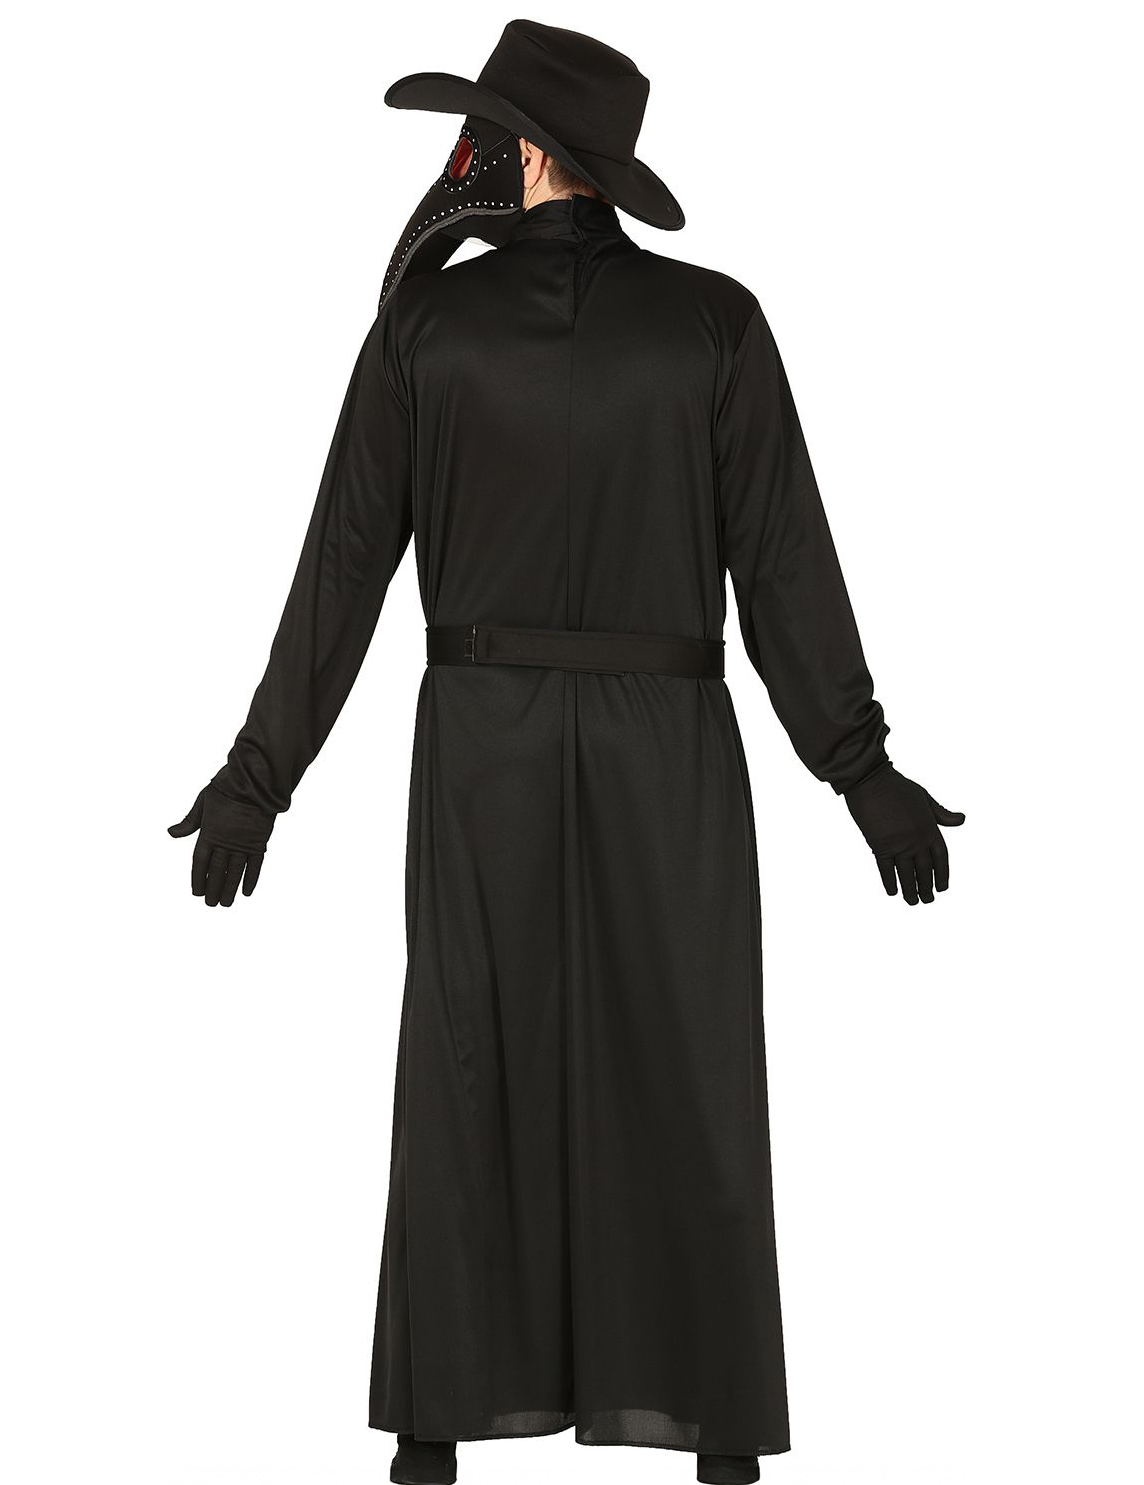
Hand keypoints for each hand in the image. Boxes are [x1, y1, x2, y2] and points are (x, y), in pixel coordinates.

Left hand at [168, 783, 274, 906]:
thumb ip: (189, 821)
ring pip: (235, 872)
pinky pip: (256, 865)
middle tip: (211, 904)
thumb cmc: (226, 787)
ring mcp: (244, 843)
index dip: (198, 879)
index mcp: (209, 833)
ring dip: (230, 889)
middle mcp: (226, 842)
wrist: (254, 779)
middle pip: (218, 871)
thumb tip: (171, 834)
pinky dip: (252, 879)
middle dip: (214, 889)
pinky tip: (247, 892)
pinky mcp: (260, 841)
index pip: (200, 863)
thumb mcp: (202, 801)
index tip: (196, 892)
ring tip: (226, 904)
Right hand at [844, 762, 964, 905]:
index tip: (942, 888)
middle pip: (925, 871)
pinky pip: (887, 870)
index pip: (941, 859)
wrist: (871, 781)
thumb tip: (962, 819)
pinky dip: (890, 882)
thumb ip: (942, 814)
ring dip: (911, 891)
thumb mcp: (925, 798)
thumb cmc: (898, 787)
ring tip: (912, 902)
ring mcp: (899, 844)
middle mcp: (917, 840)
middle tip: (927, 900)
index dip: (942, 876)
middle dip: (927, 888)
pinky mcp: (880, 846)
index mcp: (930, 829)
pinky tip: (893, 892)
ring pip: (907, 875)